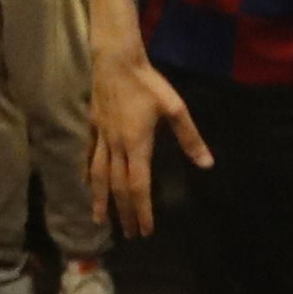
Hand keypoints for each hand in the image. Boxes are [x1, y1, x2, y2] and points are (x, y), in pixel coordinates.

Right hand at [88, 47, 212, 236]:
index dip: (142, 211)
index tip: (146, 231)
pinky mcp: (93, 125)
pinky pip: (89, 154)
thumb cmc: (147, 83)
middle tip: (130, 235)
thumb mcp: (174, 108)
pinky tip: (86, 183)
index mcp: (136, 144)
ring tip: (100, 220)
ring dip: (100, 199)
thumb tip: (207, 164)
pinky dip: (87, 172)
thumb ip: (189, 137)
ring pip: (99, 174)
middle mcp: (116, 145)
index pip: (138, 186)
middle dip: (124, 212)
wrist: (116, 58)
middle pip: (118, 186)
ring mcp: (101, 136)